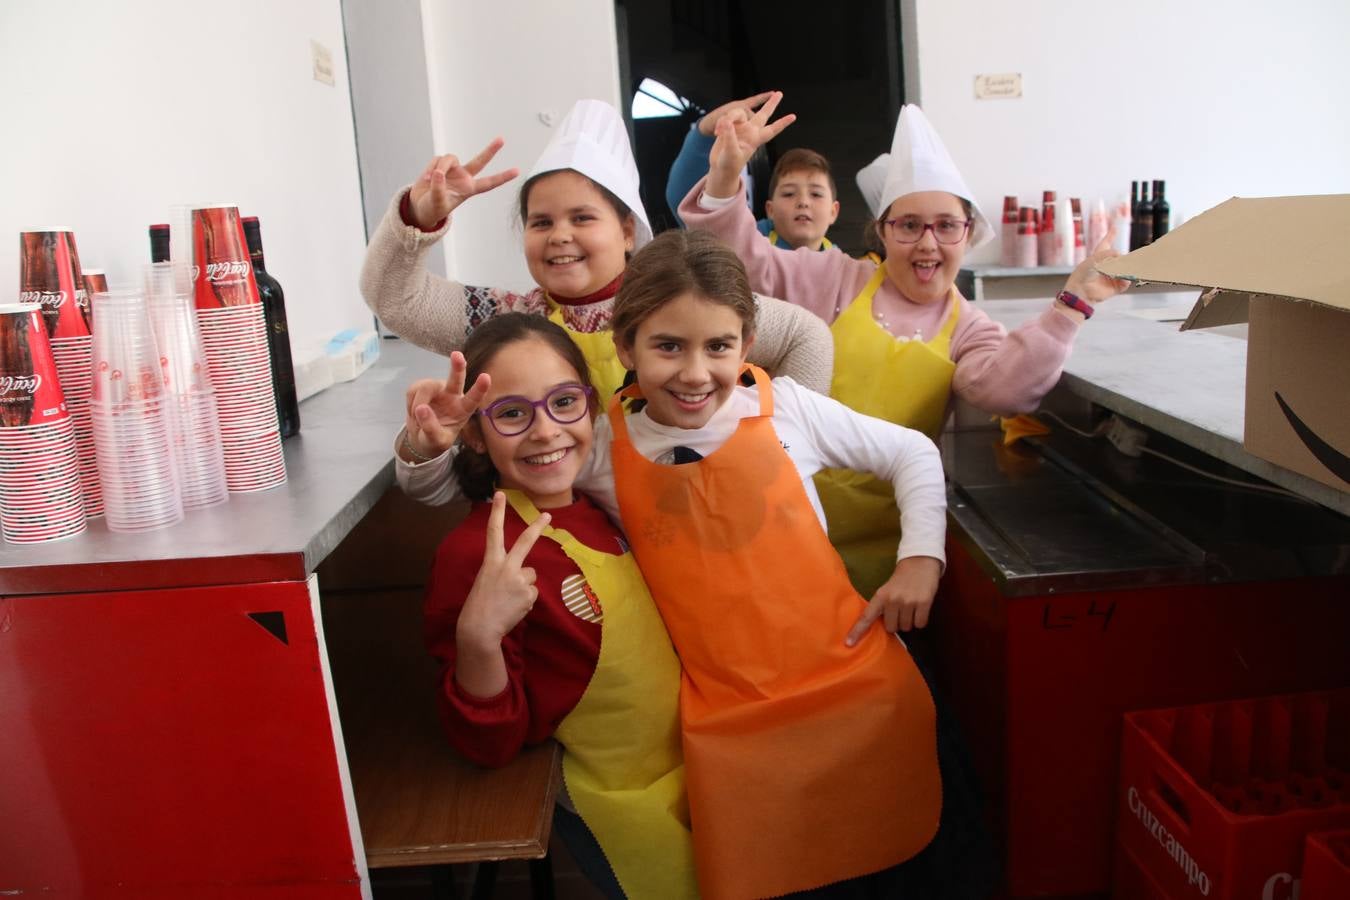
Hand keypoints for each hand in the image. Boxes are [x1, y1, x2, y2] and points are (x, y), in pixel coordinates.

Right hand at [402, 351, 490, 459]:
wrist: (422, 436)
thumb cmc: (435, 439)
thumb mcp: (436, 441)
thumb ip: (431, 428)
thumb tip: (421, 408)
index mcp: (463, 409)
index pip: (473, 399)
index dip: (480, 388)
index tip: (486, 377)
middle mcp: (452, 395)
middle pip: (456, 379)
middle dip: (457, 367)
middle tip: (457, 355)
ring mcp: (437, 389)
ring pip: (426, 388)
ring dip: (417, 404)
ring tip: (417, 418)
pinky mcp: (422, 386)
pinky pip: (413, 390)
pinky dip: (409, 404)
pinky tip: (414, 412)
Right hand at [408, 139, 519, 229]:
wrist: (420, 205)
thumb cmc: (432, 208)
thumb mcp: (437, 203)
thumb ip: (438, 189)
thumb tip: (438, 173)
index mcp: (468, 189)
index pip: (488, 183)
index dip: (502, 177)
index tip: (517, 171)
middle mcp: (463, 177)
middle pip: (480, 161)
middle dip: (491, 150)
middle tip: (502, 139)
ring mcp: (453, 169)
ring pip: (450, 158)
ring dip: (440, 167)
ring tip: (429, 179)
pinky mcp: (440, 164)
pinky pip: (437, 160)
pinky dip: (430, 168)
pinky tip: (425, 178)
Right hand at [457, 492, 550, 646]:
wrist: (480, 628)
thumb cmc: (479, 605)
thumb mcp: (487, 581)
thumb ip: (505, 572)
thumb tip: (526, 575)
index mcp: (491, 562)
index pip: (493, 532)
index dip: (497, 512)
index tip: (500, 494)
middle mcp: (506, 566)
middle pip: (525, 542)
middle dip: (537, 527)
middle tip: (548, 515)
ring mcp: (519, 579)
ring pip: (530, 577)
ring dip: (523, 587)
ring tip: (508, 599)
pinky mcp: (528, 594)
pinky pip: (532, 593)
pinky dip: (525, 601)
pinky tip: (513, 607)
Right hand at [706, 91, 794, 196]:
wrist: (719, 167)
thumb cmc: (729, 164)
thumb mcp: (730, 152)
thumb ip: (729, 136)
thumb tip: (727, 122)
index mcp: (755, 139)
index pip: (772, 130)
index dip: (782, 123)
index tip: (794, 117)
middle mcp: (749, 131)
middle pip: (763, 114)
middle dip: (771, 104)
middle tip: (779, 94)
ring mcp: (740, 128)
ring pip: (737, 113)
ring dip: (728, 118)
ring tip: (718, 131)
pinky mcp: (729, 127)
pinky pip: (726, 118)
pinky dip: (720, 124)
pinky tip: (715, 132)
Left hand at [844, 556, 941, 646]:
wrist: (920, 562)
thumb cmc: (901, 580)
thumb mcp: (887, 590)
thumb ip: (882, 606)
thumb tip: (882, 628)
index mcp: (880, 596)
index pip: (867, 617)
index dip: (857, 631)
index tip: (849, 644)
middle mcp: (893, 599)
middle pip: (892, 628)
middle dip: (896, 623)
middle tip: (900, 610)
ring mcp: (908, 601)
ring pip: (906, 627)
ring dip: (909, 621)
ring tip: (910, 606)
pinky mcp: (923, 603)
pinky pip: (920, 624)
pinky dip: (920, 620)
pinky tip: (919, 607)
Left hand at [1063, 223, 1132, 304]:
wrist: (1081, 292)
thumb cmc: (1083, 275)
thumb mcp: (1093, 260)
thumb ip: (1107, 254)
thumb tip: (1120, 255)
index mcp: (1098, 257)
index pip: (1105, 243)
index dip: (1110, 235)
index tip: (1114, 228)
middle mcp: (1106, 266)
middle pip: (1120, 258)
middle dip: (1125, 258)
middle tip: (1126, 259)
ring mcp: (1111, 276)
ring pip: (1125, 269)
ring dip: (1126, 269)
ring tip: (1121, 270)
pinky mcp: (1115, 287)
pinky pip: (1126, 282)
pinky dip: (1126, 280)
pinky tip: (1122, 279)